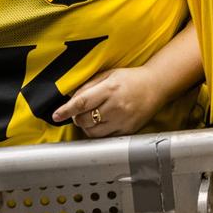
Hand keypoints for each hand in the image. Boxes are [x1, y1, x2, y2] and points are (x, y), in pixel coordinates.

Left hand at [52, 65, 170, 136]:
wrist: (156, 86)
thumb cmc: (131, 79)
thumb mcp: (108, 75)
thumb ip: (88, 86)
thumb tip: (70, 99)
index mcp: (110, 89)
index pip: (81, 103)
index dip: (66, 110)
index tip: (56, 115)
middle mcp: (116, 106)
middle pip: (84, 120)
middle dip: (76, 117)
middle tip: (79, 112)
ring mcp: (122, 120)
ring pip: (92, 132)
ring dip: (86, 126)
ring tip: (91, 117)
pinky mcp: (127, 131)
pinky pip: (104, 137)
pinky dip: (98, 132)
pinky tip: (102, 123)